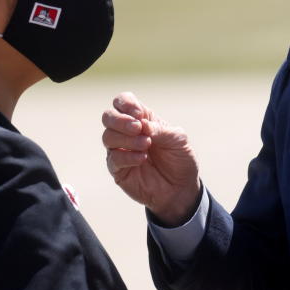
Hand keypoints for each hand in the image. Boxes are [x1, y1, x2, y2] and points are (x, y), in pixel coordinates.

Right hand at [102, 92, 201, 224]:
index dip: (126, 103)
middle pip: (108, 116)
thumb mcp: (178, 140)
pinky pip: (113, 159)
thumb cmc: (180, 159)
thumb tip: (142, 124)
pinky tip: (143, 158)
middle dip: (121, 120)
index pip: (122, 101)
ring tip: (146, 145)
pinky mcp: (118, 170)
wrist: (181, 188)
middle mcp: (126, 133)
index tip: (140, 114)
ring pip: (108, 137)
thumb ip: (161, 129)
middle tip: (138, 128)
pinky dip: (128, 156)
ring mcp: (120, 151)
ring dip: (126, 139)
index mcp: (141, 120)